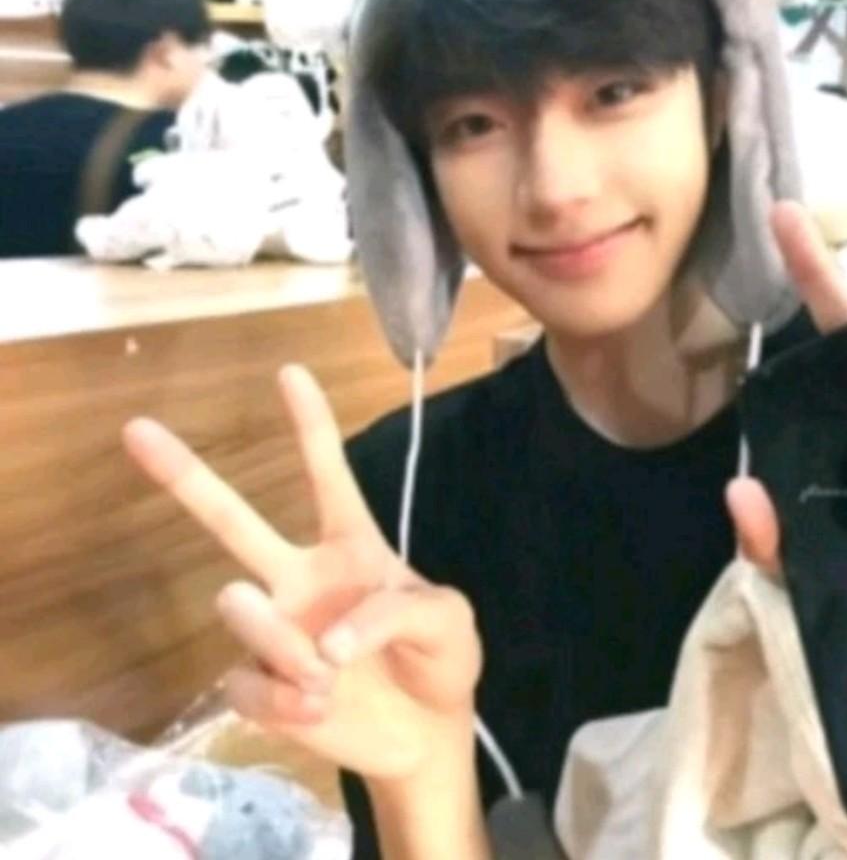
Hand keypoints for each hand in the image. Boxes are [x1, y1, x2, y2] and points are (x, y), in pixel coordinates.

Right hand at [123, 365, 481, 780]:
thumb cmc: (441, 659)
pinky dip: (285, 699)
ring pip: (236, 604)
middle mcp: (300, 576)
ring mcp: (275, 629)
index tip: (290, 372)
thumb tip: (327, 641)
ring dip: (282, 641)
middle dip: (185, 476)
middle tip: (136, 429)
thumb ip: (400, 611)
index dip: (309, 424)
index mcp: (351, 545)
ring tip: (328, 672)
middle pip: (233, 521)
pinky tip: (319, 706)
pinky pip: (245, 680)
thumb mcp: (449, 620)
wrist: (426, 734)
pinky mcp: (259, 683)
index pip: (326, 474)